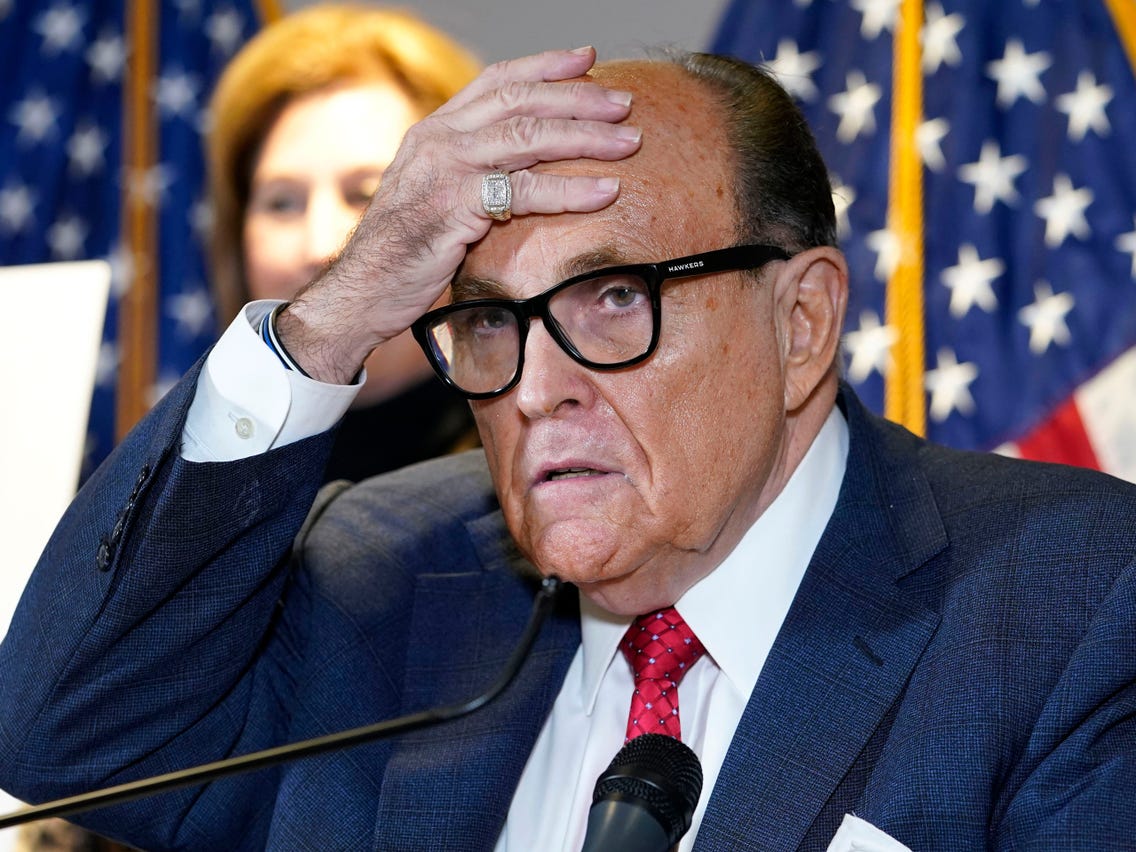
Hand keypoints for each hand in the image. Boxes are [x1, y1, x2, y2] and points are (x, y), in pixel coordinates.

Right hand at [276, 46, 640, 385]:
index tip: (587, 60)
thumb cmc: (405, 251)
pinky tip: (605, 191)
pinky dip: (571, 190)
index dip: (544, 66)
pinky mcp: (455, 206)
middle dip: (580, 98)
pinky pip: (525, 191)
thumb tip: (520, 169)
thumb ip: (471, 173)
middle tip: (625, 105)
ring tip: (629, 142)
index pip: (496, 81)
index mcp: (435, 130)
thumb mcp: (435, 197)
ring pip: (529, 137)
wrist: (363, 290)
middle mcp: (439, 139)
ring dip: (586, 137)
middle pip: (521, 101)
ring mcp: (445, 170)